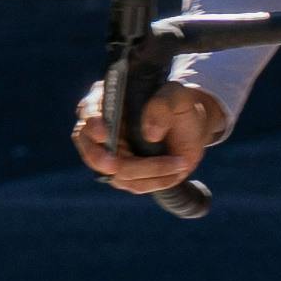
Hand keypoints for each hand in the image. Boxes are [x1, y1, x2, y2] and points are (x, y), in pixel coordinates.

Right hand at [74, 77, 223, 191]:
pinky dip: (156, 181)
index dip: (93, 125)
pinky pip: (134, 184)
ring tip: (179, 162)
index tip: (104, 134)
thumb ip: (163, 107)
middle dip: (99, 158)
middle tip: (114, 165)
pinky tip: (176, 170)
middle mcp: (104, 131)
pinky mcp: (128, 173)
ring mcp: (114, 155)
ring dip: (147, 171)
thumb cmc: (177, 103)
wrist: (191, 125)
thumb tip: (150, 134)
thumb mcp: (176, 96)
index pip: (89, 113)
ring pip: (115, 172)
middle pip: (89, 148)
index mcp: (108, 103)